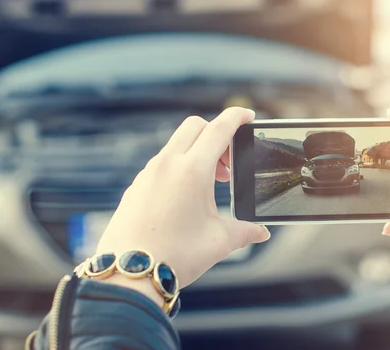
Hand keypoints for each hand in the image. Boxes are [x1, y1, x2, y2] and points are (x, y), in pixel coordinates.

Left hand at [95, 107, 269, 301]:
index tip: (247, 116)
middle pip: (195, 126)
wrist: (129, 274)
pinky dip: (179, 168)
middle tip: (227, 164)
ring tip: (209, 185)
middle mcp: (168, 164)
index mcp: (192, 170)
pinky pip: (161, 164)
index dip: (237, 117)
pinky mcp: (136, 186)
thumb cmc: (174, 256)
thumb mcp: (219, 242)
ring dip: (197, 153)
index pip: (219, 128)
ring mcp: (148, 173)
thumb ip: (245, 231)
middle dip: (216, 135)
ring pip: (177, 145)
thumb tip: (261, 233)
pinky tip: (185, 197)